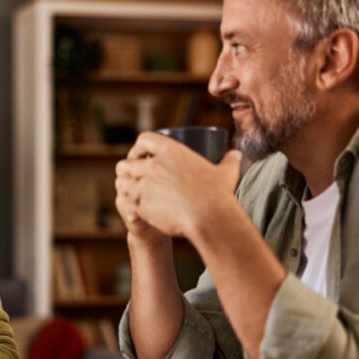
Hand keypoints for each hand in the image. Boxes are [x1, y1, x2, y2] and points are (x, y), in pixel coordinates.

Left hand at [115, 132, 241, 240]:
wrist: (209, 219)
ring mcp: (145, 185)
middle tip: (132, 175)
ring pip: (122, 181)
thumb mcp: (225, 173)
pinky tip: (131, 206)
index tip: (140, 155)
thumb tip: (236, 154)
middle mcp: (153, 166)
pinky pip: (125, 200)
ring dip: (124, 185)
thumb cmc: (218, 195)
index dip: (139, 146)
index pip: (144, 139)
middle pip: (127, 162)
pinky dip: (126, 202)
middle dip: (126, 169)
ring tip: (129, 190)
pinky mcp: (142, 204)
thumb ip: (230, 161)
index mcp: (171, 151)